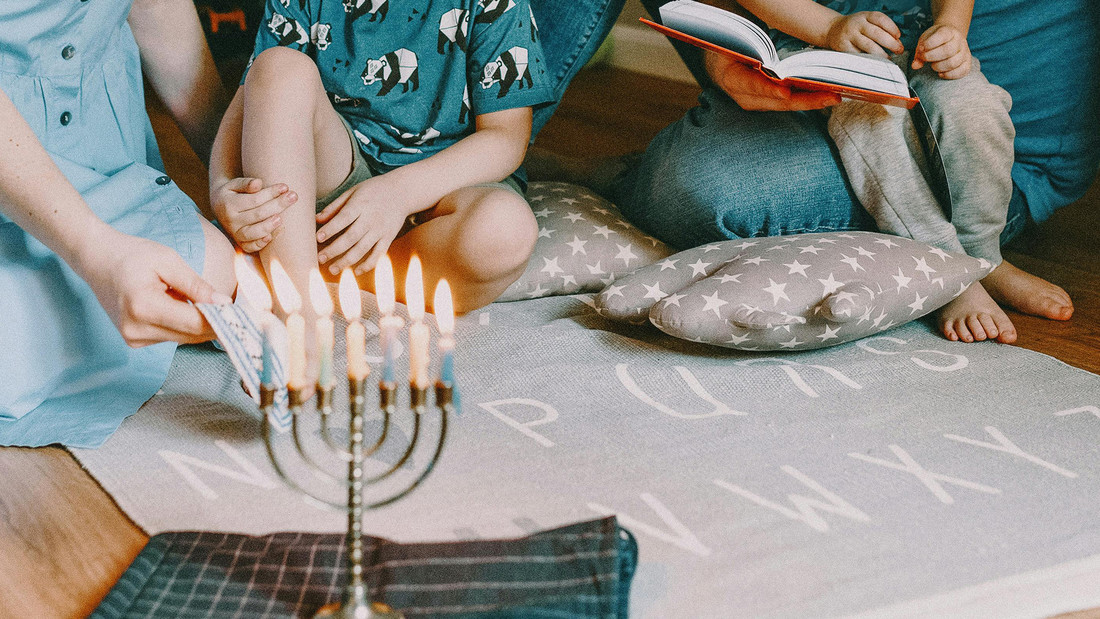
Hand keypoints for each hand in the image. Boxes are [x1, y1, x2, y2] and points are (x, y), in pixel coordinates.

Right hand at [75, 226, 228, 346]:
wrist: (96, 259)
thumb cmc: (132, 254)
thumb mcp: (168, 261)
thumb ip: (196, 285)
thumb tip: (223, 304)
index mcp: (144, 307)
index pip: (194, 324)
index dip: (222, 321)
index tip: (245, 316)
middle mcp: (136, 329)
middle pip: (191, 335)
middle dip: (215, 324)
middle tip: (238, 312)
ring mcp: (133, 338)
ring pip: (183, 337)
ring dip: (197, 323)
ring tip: (198, 300)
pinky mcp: (134, 340)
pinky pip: (170, 336)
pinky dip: (181, 324)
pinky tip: (176, 305)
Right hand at [210, 177, 296, 251]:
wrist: (219, 207)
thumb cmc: (233, 193)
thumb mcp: (234, 184)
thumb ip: (245, 183)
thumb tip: (258, 183)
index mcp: (229, 204)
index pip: (254, 199)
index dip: (271, 193)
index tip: (285, 187)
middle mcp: (231, 221)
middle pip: (258, 214)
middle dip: (278, 205)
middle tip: (293, 196)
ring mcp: (235, 234)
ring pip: (253, 232)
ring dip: (269, 226)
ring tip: (281, 218)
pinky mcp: (240, 243)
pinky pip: (250, 247)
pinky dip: (260, 244)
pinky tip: (270, 237)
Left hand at [315, 175, 411, 275]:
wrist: (402, 191)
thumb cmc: (373, 191)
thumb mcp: (353, 192)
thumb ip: (335, 206)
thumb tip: (316, 219)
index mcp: (361, 204)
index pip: (343, 218)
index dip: (330, 229)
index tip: (317, 238)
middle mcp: (371, 219)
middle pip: (351, 237)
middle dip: (334, 250)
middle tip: (319, 259)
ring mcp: (381, 230)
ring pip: (363, 249)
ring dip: (347, 261)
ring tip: (332, 269)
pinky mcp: (389, 238)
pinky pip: (378, 254)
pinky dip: (368, 265)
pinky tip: (356, 272)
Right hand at [704, 52, 840, 110]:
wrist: (721, 60)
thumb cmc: (729, 47)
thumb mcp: (735, 44)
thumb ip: (750, 49)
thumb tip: (769, 52)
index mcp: (732, 79)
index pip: (751, 85)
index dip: (769, 90)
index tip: (785, 93)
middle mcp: (745, 96)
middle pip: (777, 101)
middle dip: (805, 100)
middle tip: (829, 96)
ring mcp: (758, 101)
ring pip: (787, 104)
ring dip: (812, 100)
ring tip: (834, 96)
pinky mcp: (769, 100)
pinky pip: (790, 100)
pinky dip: (808, 97)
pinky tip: (825, 93)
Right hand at [825, 11, 904, 56]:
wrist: (832, 30)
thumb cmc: (855, 27)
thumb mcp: (866, 21)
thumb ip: (880, 29)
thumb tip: (897, 43)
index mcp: (865, 15)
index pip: (881, 19)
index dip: (892, 28)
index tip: (899, 36)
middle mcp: (857, 24)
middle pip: (877, 33)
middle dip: (891, 43)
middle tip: (899, 50)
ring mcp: (849, 36)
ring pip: (868, 46)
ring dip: (881, 54)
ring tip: (889, 58)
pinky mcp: (844, 47)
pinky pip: (859, 55)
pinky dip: (869, 60)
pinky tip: (875, 62)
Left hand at [912, 24, 970, 78]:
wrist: (949, 38)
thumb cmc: (934, 41)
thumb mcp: (925, 41)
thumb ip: (919, 52)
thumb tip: (915, 66)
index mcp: (949, 31)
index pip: (942, 35)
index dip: (929, 44)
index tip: (921, 48)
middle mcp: (960, 40)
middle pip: (948, 51)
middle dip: (931, 57)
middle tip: (925, 58)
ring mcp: (965, 51)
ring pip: (954, 62)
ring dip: (939, 67)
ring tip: (933, 65)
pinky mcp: (967, 62)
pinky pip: (962, 71)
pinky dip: (950, 75)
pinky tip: (940, 73)